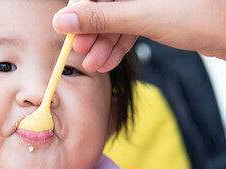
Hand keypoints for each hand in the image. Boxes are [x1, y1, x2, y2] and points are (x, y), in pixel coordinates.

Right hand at [53, 0, 225, 71]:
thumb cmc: (201, 14)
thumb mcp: (142, 16)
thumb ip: (101, 18)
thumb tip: (63, 20)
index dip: (78, 12)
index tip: (69, 32)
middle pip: (102, 7)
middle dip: (91, 33)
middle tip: (82, 53)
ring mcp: (146, 2)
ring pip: (114, 22)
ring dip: (102, 45)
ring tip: (94, 65)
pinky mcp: (154, 15)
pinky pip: (128, 30)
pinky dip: (117, 47)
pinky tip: (107, 62)